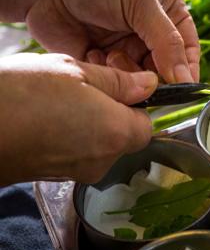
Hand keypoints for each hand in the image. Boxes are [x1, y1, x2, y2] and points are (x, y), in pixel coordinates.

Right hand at [0, 53, 157, 184]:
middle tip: (82, 88)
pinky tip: (45, 117)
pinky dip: (68, 135)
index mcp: (117, 134)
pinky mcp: (55, 177)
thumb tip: (148, 84)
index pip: (146, 124)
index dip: (135, 105)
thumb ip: (118, 81)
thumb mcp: (74, 72)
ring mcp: (77, 173)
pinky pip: (75, 153)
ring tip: (57, 100)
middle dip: (110, 112)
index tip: (118, 88)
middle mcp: (103, 161)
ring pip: (98, 144)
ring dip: (87, 122)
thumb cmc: (21, 95)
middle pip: (122, 136)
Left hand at [25, 0, 199, 82]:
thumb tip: (185, 79)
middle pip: (166, 72)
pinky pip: (116, 82)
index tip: (182, 88)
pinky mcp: (106, 64)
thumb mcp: (141, 4)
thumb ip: (167, 42)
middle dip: (153, 75)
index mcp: (169, 17)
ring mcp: (129, 51)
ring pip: (141, 81)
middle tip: (140, 72)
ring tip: (109, 54)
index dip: (187, 71)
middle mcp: (151, 37)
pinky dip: (106, 72)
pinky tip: (93, 53)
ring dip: (126, 72)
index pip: (188, 51)